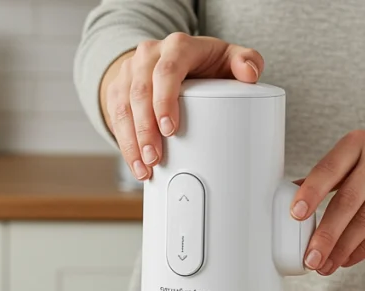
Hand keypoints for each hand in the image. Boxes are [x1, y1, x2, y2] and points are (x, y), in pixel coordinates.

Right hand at [101, 33, 263, 179]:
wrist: (167, 59)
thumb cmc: (203, 64)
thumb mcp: (226, 57)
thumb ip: (246, 61)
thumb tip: (250, 74)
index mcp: (177, 47)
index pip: (166, 70)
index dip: (164, 100)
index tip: (170, 128)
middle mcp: (148, 56)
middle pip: (140, 92)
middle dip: (145, 129)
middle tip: (156, 157)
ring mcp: (129, 72)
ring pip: (123, 107)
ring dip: (132, 141)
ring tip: (145, 168)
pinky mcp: (117, 89)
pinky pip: (114, 117)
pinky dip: (125, 144)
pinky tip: (136, 165)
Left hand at [290, 130, 364, 274]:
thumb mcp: (362, 156)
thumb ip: (331, 174)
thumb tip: (292, 192)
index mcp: (358, 142)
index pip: (328, 169)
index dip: (311, 193)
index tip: (296, 215)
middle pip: (348, 200)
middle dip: (326, 234)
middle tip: (311, 257)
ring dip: (343, 248)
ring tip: (327, 265)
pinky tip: (350, 258)